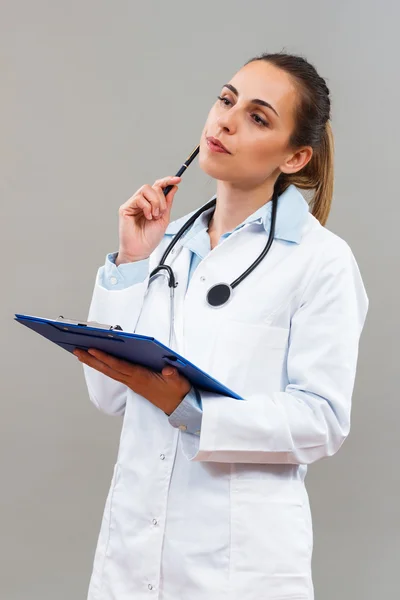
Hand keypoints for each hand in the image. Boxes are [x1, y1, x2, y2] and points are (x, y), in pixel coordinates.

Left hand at [73, 348, 190, 415]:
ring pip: (110, 371)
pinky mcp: (134, 383)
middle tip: (77, 351)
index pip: (119, 366)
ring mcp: (132, 383)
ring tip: (82, 354)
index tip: (92, 350)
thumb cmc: (177, 392)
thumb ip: (173, 375)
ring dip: (95, 363)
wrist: (179, 406)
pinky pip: (116, 373)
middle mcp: (133, 381)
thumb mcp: (179, 382)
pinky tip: (100, 361)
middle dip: (92, 360)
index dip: (105, 358)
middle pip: (108, 369)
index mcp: (141, 378)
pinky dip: (105, 366)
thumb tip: (168, 370)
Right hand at [116, 175, 181, 264]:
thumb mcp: (164, 218)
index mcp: (151, 203)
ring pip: (146, 189)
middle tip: (161, 212)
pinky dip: (147, 207)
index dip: (167, 181)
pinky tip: (147, 216)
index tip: (178, 180)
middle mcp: (141, 202)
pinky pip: (139, 199)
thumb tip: (173, 187)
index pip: (158, 187)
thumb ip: (167, 203)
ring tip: (154, 215)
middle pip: (153, 187)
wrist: (141, 250)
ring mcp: (133, 204)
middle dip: (161, 199)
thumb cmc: (150, 238)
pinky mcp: (125, 208)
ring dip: (155, 202)